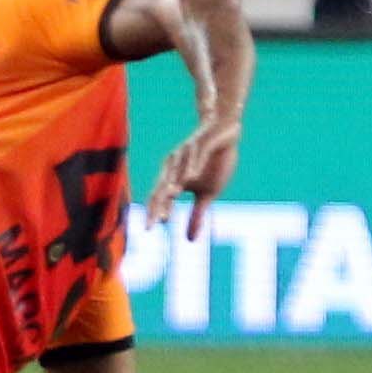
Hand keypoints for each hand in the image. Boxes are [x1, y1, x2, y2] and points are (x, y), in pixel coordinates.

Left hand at [145, 116, 240, 237]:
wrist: (223, 132)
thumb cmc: (211, 164)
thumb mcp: (207, 193)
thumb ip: (196, 215)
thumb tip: (188, 240)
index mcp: (173, 178)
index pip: (159, 198)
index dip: (155, 212)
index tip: (148, 230)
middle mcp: (174, 166)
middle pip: (162, 186)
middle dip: (159, 203)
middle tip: (155, 221)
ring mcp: (186, 153)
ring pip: (176, 170)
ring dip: (173, 183)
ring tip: (170, 196)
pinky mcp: (201, 142)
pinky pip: (195, 154)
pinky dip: (193, 165)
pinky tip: (192, 175)